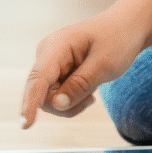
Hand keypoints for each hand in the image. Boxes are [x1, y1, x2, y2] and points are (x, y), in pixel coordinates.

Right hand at [21, 12, 145, 127]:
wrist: (125, 27)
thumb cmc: (117, 40)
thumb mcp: (105, 64)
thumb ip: (80, 85)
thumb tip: (56, 105)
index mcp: (57, 46)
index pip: (38, 78)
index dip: (31, 102)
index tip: (25, 125)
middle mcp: (47, 53)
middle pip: (42, 94)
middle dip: (66, 105)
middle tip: (92, 100)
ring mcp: (49, 62)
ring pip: (49, 99)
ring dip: (71, 103)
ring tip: (92, 92)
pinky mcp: (54, 71)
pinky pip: (56, 96)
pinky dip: (72, 100)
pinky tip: (88, 91)